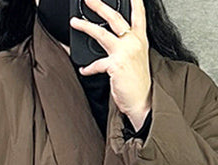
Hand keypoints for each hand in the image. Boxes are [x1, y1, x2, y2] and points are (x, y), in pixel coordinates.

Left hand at [70, 0, 152, 130]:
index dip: (134, 1)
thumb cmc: (138, 83)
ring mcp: (125, 53)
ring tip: (74, 22)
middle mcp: (133, 43)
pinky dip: (88, 67)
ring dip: (85, 26)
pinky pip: (96, 63)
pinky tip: (84, 69)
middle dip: (99, 5)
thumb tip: (107, 38)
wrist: (142, 102)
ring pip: (101, 33)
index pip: (139, 14)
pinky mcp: (116, 65)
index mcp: (140, 40)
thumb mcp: (135, 59)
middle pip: (114, 17)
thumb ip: (125, 46)